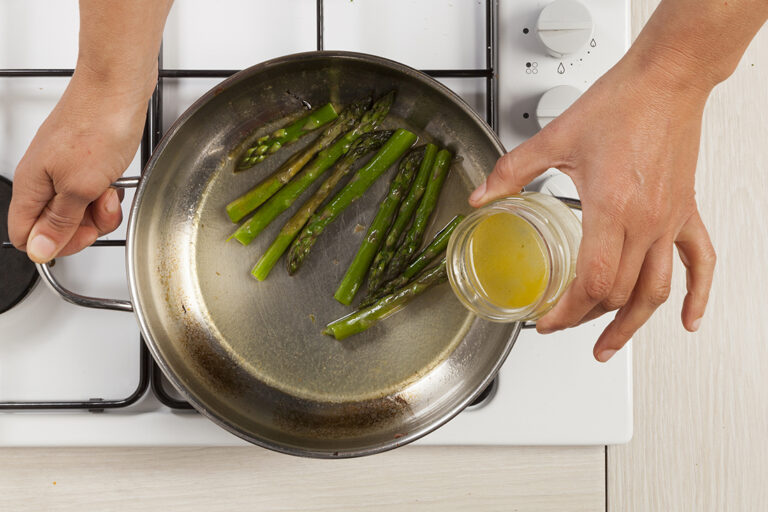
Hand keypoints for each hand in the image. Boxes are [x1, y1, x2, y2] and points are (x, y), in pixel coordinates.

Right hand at [8, 68, 151, 262]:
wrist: (119, 87)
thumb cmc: (99, 125)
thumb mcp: (80, 186)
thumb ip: (59, 221)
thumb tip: (38, 249)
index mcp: (31, 186)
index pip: (25, 234)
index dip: (54, 244)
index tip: (79, 235)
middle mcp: (43, 177)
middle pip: (56, 225)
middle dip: (84, 226)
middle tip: (99, 208)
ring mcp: (64, 168)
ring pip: (78, 209)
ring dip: (99, 209)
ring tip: (109, 189)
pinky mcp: (85, 160)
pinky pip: (93, 190)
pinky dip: (107, 190)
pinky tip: (115, 180)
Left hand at [469, 54, 715, 361]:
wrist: (667, 79)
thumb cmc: (620, 103)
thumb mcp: (554, 138)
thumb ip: (512, 172)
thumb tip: (483, 198)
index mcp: (611, 206)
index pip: (593, 282)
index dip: (567, 312)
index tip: (545, 321)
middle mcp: (645, 221)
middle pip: (619, 293)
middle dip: (585, 318)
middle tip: (560, 325)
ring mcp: (669, 220)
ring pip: (656, 290)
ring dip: (632, 325)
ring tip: (608, 345)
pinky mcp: (685, 212)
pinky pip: (699, 261)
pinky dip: (696, 295)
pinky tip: (687, 319)